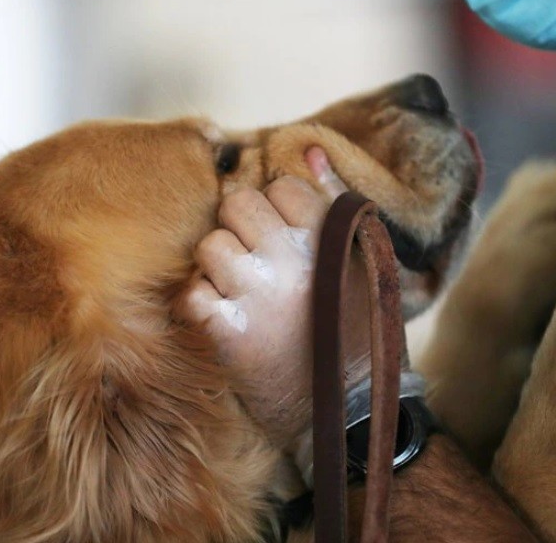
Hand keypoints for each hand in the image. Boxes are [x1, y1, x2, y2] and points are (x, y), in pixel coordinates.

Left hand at [180, 148, 371, 451]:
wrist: (349, 409)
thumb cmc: (358, 328)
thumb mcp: (364, 260)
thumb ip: (334, 198)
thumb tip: (309, 146)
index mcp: (328, 236)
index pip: (280, 184)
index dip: (276, 208)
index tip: (285, 239)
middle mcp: (292, 257)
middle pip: (235, 203)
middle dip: (241, 228)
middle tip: (256, 261)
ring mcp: (258, 294)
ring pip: (208, 245)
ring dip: (218, 267)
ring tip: (241, 292)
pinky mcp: (229, 334)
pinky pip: (191, 293)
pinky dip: (200, 304)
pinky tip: (223, 317)